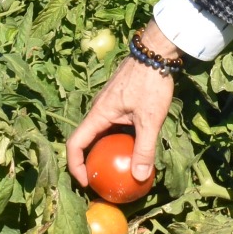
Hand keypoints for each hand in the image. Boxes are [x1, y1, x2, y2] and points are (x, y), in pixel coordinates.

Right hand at [66, 22, 177, 187]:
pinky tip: (132, 149)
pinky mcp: (120, 101)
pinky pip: (112, 126)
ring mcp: (109, 105)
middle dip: (90, 162)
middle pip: (86, 140)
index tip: (87, 182)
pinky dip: (116, 140)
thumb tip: (139, 177)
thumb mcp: (149, 119)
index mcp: (98, 114)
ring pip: (100, 133)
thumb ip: (144, 148)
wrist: (157, 51)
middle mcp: (99, 110)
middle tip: (103, 181)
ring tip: (117, 169)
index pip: (75, 144)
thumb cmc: (150, 82)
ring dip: (105, 151)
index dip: (75, 166)